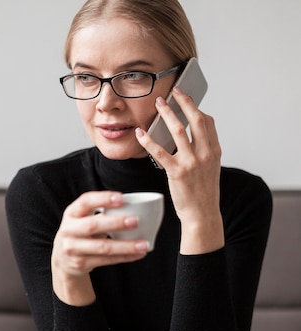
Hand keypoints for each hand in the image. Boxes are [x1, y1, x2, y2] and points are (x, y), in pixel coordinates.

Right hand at [51, 191, 149, 304]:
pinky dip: (124, 257)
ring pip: (102, 247)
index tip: (122, 198)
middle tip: (136, 221)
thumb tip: (133, 209)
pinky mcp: (80, 264)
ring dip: (125, 246)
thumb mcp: (81, 219)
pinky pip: (106, 260)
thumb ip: (99, 213)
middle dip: (115, 223)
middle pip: (92, 225)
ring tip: (144, 244)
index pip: (86, 201)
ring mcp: (72, 248)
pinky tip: (138, 254)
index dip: (103, 199)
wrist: (61, 259)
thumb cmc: (79, 233)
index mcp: (71, 213)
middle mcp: (69, 230)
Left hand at [136, 87, 223, 253]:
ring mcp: (192, 162)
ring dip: (168, 114)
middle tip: (173, 91)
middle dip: (184, 103)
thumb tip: (192, 136)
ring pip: (179, 131)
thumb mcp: (210, 168)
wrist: (203, 214)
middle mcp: (205, 154)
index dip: (196, 107)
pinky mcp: (177, 172)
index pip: (208, 122)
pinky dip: (148, 140)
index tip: (186, 98)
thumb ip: (203, 151)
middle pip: (196, 120)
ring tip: (158, 104)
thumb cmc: (203, 192)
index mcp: (214, 151)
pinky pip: (160, 152)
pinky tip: (140, 133)